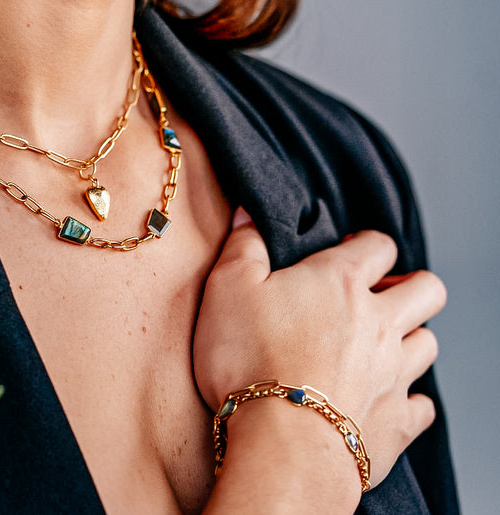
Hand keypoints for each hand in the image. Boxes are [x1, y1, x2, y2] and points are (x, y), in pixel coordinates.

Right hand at [193, 209, 446, 488]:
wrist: (281, 445)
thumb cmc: (248, 359)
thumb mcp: (228, 287)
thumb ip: (243, 244)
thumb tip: (249, 210)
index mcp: (341, 281)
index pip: (379, 245)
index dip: (367, 245)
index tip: (349, 253)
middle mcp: (379, 321)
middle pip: (427, 291)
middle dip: (411, 287)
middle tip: (381, 296)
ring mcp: (393, 373)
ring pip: (428, 343)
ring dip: (410, 339)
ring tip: (381, 346)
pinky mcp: (397, 422)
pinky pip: (423, 405)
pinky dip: (410, 399)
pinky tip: (384, 398)